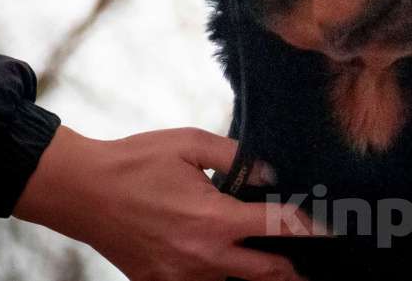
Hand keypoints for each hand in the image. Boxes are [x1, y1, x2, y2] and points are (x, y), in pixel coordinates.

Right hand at [14, 126, 314, 280]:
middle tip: (315, 267)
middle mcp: (202, 256)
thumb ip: (237, 156)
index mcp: (213, 219)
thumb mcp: (191, 144)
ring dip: (258, 277)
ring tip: (281, 269)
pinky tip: (228, 266)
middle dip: (294, 271)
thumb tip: (269, 173)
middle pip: (266, 275)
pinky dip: (219, 279)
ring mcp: (179, 276)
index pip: (277, 229)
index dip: (309, 231)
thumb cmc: (136, 162)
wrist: (81, 190)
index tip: (329, 233)